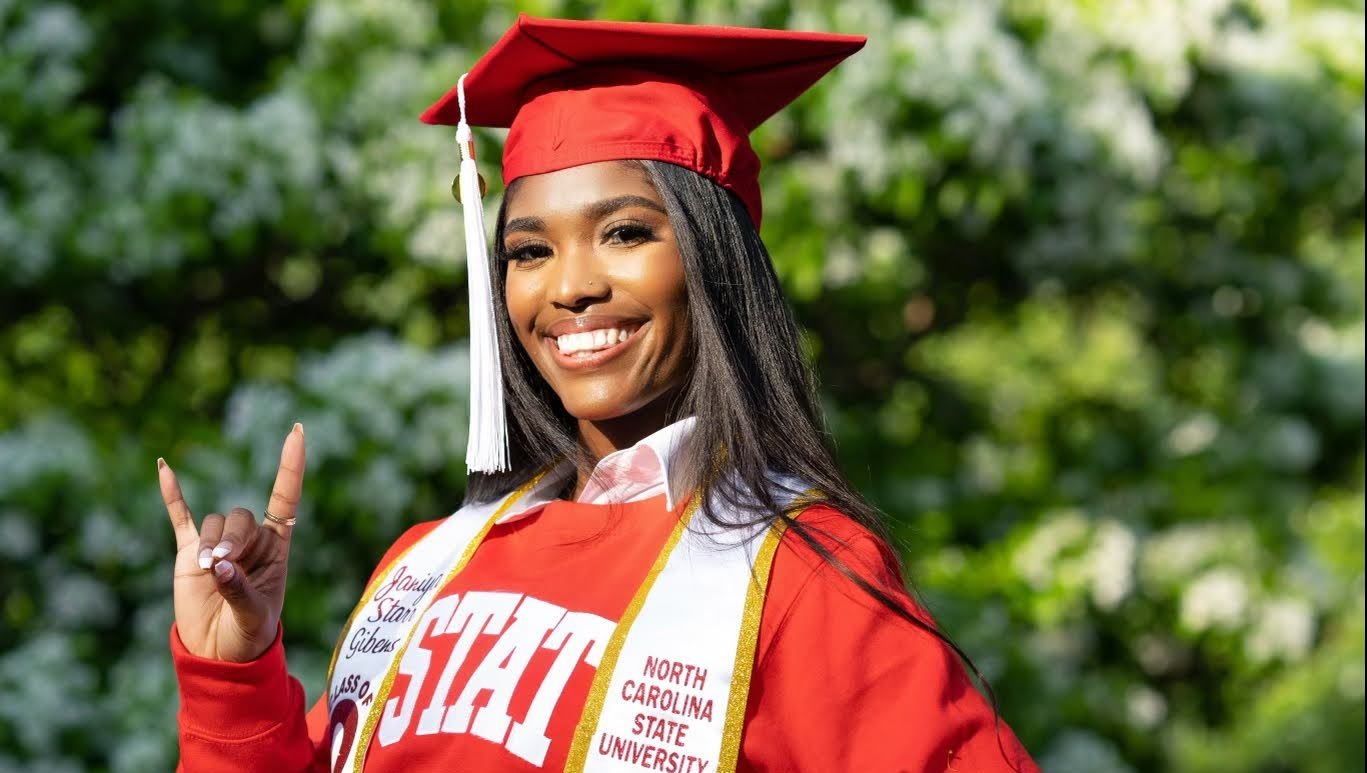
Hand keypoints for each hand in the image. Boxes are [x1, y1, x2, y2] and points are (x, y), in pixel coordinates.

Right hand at [160, 424, 306, 661]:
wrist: (220, 654)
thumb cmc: (249, 635)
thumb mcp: (254, 615)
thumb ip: (239, 589)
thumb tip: (218, 565)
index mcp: (276, 547)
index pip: (285, 498)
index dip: (291, 467)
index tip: (298, 432)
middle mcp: (249, 540)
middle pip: (241, 516)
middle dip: (232, 538)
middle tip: (223, 564)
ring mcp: (218, 544)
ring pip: (214, 523)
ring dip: (210, 543)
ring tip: (207, 570)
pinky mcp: (189, 553)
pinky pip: (181, 517)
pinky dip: (173, 494)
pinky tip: (163, 467)